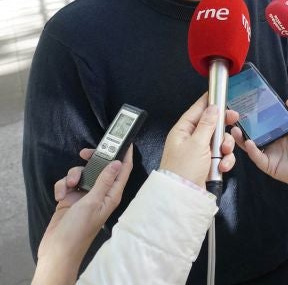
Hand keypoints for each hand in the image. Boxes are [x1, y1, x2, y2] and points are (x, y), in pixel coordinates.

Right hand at [34, 148, 133, 284]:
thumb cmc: (78, 230)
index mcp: (112, 195)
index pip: (123, 171)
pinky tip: (60, 195)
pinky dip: (62, 186)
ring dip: (73, 175)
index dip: (126, 155)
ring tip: (69, 186)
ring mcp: (84, 196)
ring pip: (81, 173)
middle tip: (84, 153)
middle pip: (100, 168)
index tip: (127, 141)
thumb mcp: (92, 202)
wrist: (56, 250)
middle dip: (92, 160)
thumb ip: (103, 181)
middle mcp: (100, 193)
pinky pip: (68, 183)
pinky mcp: (70, 198)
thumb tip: (117, 163)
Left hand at [159, 93, 238, 186]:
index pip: (197, 110)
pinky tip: (222, 166)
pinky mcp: (208, 163)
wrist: (183, 197)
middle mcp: (191, 139)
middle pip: (212, 125)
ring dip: (225, 147)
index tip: (221, 95)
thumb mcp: (197, 143)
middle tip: (234, 120)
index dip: (210, 102)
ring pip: (220, 140)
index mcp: (183, 131)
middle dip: (223, 127)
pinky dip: (225, 160)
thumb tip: (213, 108)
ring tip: (223, 154)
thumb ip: (207, 124)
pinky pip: (222, 155)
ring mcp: (200, 152)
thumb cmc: (183, 170)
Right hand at [232, 99, 287, 191]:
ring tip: (235, 128)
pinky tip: (248, 141)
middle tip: (237, 117)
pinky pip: (257, 157)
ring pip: (252, 145)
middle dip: (246, 126)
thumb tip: (287, 101)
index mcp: (285, 131)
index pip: (268, 122)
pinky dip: (251, 150)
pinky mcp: (269, 165)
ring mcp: (272, 154)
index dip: (259, 115)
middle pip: (257, 133)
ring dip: (243, 137)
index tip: (250, 106)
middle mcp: (276, 142)